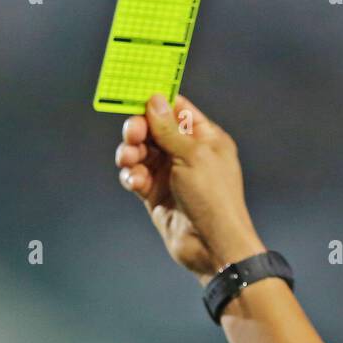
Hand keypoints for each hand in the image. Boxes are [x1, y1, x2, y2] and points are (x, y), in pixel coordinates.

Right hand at [115, 93, 264, 283]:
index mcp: (205, 138)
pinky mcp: (156, 195)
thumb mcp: (193, 155)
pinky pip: (137, 177)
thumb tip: (154, 100)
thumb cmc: (213, 198)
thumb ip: (169, 128)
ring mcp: (171, 175)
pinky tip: (134, 182)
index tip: (134, 97)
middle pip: (153, 130)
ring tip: (129, 160)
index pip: (177, 109)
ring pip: (141, 153)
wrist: (212, 246)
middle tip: (133, 135)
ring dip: (130, 154)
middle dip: (139, 130)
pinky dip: (132, 176)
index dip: (156, 102)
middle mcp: (187, 153)